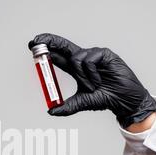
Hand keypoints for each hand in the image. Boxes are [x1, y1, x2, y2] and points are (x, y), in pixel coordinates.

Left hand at [28, 33, 155, 127]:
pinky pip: (89, 60)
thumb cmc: (105, 99)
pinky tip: (99, 81)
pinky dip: (91, 73)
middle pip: (63, 46)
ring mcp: (93, 55)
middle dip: (49, 42)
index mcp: (76, 68)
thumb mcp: (82, 103)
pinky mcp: (104, 54)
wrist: (123, 101)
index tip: (32, 45)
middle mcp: (83, 59)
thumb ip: (67, 107)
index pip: (58, 56)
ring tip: (92, 86)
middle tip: (37, 41)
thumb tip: (51, 111)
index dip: (45, 50)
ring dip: (81, 76)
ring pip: (76, 58)